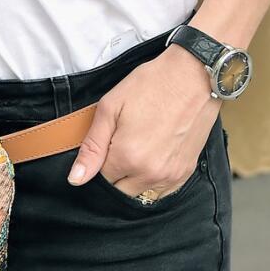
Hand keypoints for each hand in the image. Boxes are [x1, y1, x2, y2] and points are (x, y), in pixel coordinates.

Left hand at [67, 45, 218, 199]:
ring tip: (137, 147)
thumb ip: (92, 146)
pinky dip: (151, 180)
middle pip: (120, 192)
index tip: (105, 145)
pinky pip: (161, 192)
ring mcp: (170, 176)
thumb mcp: (110, 107)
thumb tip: (76, 179)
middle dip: (114, 174)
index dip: (98, 164)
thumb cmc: (150, 85)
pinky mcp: (185, 173)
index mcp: (127, 157)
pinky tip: (152, 155)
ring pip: (140, 194)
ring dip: (132, 179)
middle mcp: (150, 174)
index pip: (101, 180)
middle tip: (119, 145)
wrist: (193, 76)